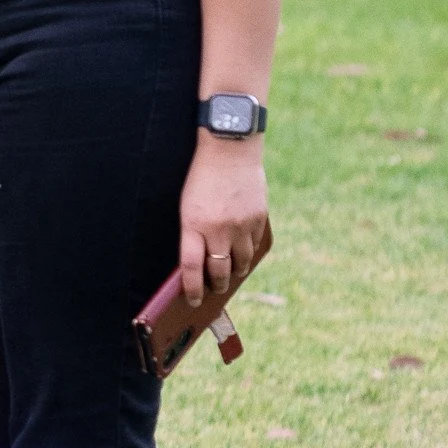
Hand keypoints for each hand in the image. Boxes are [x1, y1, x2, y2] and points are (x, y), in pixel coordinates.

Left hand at [177, 134, 268, 305]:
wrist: (230, 147)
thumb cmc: (201, 175)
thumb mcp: (188, 203)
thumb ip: (193, 231)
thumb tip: (197, 262)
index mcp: (193, 223)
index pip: (191, 267)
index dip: (191, 289)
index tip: (193, 300)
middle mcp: (218, 228)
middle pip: (219, 271)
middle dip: (216, 285)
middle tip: (213, 289)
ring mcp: (241, 225)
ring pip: (241, 263)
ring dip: (234, 272)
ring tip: (229, 274)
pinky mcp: (259, 218)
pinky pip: (255, 246)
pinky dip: (249, 252)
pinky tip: (243, 251)